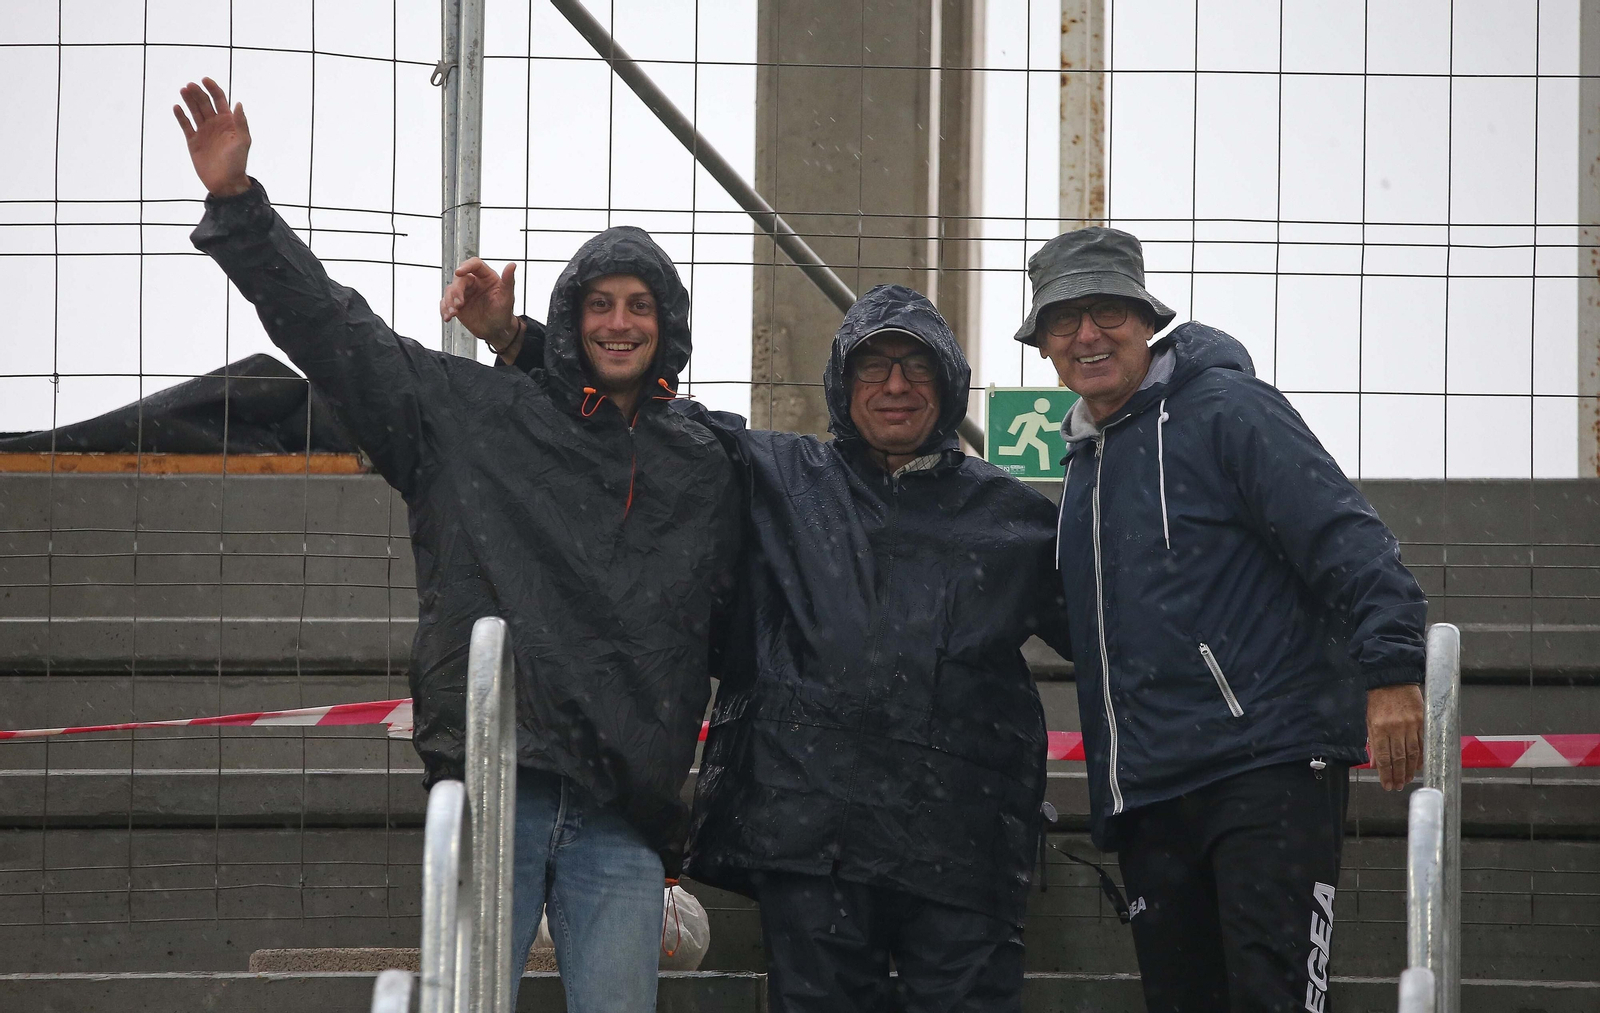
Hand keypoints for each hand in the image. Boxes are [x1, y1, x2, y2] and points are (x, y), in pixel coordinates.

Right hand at [174, 78, 251, 197]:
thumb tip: (238, 103)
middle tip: (190, 86)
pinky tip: (176, 107)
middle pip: (205, 103)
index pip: (220, 100)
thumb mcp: (243, 142)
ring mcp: (204, 132)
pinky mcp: (193, 141)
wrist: (226, 182)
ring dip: (189, 100)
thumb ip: (241, 123)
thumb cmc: (237, 162)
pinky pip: (185, 125)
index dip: (213, 89)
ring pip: (194, 111)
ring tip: (183, 90)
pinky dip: (181, 116)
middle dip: (198, 93)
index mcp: (228, 122)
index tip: (205, 80)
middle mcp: (215, 124)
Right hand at [441, 259, 521, 348]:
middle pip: (459, 279)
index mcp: (486, 277)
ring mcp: (464, 293)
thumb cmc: (504, 313)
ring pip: (450, 290)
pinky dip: (444, 309)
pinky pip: (445, 303)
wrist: (496, 331)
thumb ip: (508, 281)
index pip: (475, 265)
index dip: (466, 266)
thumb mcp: (507, 298)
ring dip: (449, 301)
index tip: (459, 272)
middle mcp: (474, 282)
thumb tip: (512, 265)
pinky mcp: (456, 304)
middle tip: (459, 304)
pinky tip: (447, 316)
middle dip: (456, 291)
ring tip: (453, 313)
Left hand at [1367, 683, 1424, 790]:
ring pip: (1412, 753)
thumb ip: (1371, 742)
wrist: (1392, 679)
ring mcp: (1410, 724)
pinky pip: (1423, 743)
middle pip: (1398, 758)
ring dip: (1410, 769)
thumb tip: (1373, 763)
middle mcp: (1395, 728)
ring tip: (1407, 780)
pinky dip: (1421, 756)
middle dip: (1398, 775)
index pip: (1383, 757)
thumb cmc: (1378, 699)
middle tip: (1398, 786)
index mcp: (1379, 728)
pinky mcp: (1421, 720)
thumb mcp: (1368, 719)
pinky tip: (1418, 766)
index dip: (1385, 774)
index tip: (1387, 785)